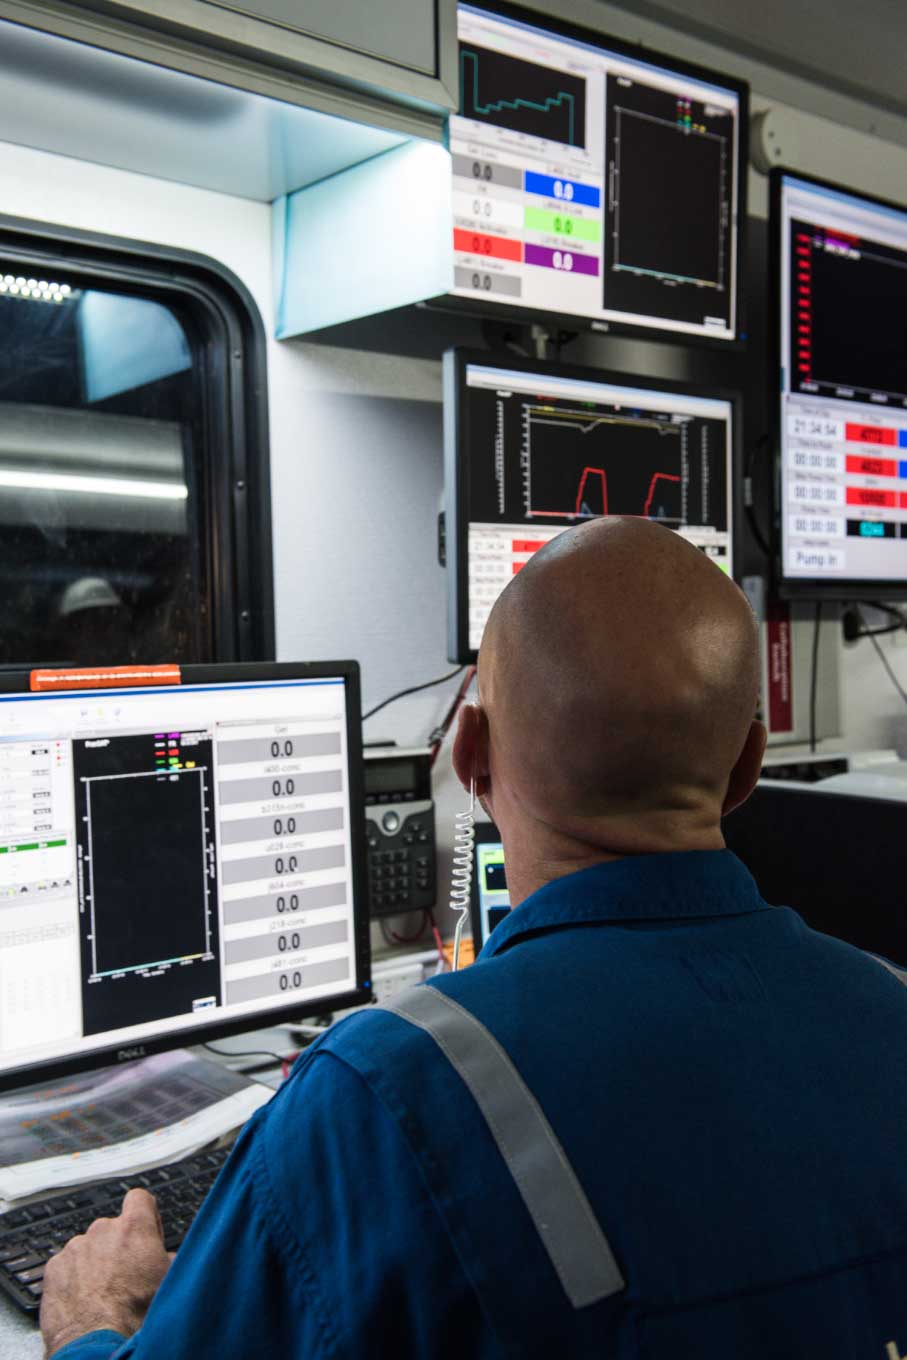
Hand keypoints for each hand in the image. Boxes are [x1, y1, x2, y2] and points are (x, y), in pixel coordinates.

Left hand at [40, 1188, 172, 1357]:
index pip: (139, 1198)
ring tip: (102, 1294)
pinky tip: (83, 1300)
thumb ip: (169, 1258)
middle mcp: (102, 1230)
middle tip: (126, 1276)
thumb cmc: (136, 1315)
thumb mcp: (169, 1281)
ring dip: (95, 1263)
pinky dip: (73, 1278)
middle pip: (112, 1228)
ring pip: (88, 1248)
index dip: (144, 1214)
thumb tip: (168, 1257)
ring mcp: (75, 1248)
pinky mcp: (54, 1268)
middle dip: (118, 1247)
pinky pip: (67, 1266)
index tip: (145, 1234)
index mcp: (134, 1228)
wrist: (97, 1343)